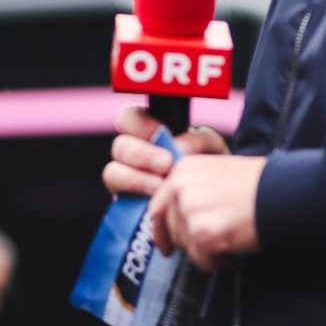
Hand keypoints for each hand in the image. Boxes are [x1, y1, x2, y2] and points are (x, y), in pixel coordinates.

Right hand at [101, 106, 229, 197]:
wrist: (213, 207)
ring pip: (112, 172)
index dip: (139, 124)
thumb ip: (198, 140)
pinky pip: (117, 201)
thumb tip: (178, 148)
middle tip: (166, 164)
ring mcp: (127, 181)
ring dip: (135, 179)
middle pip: (119, 146)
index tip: (160, 134)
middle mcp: (133, 155)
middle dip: (140, 154)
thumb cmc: (210, 170)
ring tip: (161, 187)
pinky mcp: (126, 206)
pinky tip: (155, 205)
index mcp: (149, 132)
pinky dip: (136, 201)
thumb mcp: (211, 148)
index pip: (129, 118)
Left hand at [149, 153, 265, 268]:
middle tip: (213, 241)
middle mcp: (180, 188)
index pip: (158, 206)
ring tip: (230, 238)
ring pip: (186, 247)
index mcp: (182, 170)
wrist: (284, 193)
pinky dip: (217, 260)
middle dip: (190, 241)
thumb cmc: (258, 184)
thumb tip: (175, 217)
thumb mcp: (216, 173)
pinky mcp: (203, 234)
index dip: (160, 230)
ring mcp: (190, 211)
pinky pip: (201, 259)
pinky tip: (233, 247)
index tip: (165, 246)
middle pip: (171, 229)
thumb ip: (191, 189)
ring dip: (206, 250)